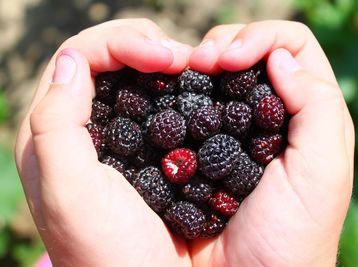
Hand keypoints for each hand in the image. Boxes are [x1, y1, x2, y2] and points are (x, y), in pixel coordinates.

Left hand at [15, 19, 192, 266]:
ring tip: (191, 68)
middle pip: (105, 59)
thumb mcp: (69, 190)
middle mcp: (81, 127)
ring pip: (132, 76)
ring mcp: (115, 136)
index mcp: (52, 131)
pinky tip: (192, 92)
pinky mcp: (145, 147)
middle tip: (181, 59)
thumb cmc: (106, 250)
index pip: (79, 58)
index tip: (165, 57)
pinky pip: (154, 101)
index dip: (121, 43)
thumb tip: (72, 60)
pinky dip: (174, 87)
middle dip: (143, 46)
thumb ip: (55, 123)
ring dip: (161, 63)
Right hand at [188, 21, 353, 266]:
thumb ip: (317, 107)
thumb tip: (279, 58)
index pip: (291, 47)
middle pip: (251, 53)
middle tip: (203, 60)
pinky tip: (171, 94)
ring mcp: (231, 132)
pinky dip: (180, 91)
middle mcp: (269, 118)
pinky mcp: (200, 148)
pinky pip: (190, 105)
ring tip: (185, 70)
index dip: (261, 38)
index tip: (231, 58)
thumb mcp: (322, 173)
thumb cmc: (290, 237)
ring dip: (201, 63)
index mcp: (304, 116)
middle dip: (226, 44)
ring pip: (218, 74)